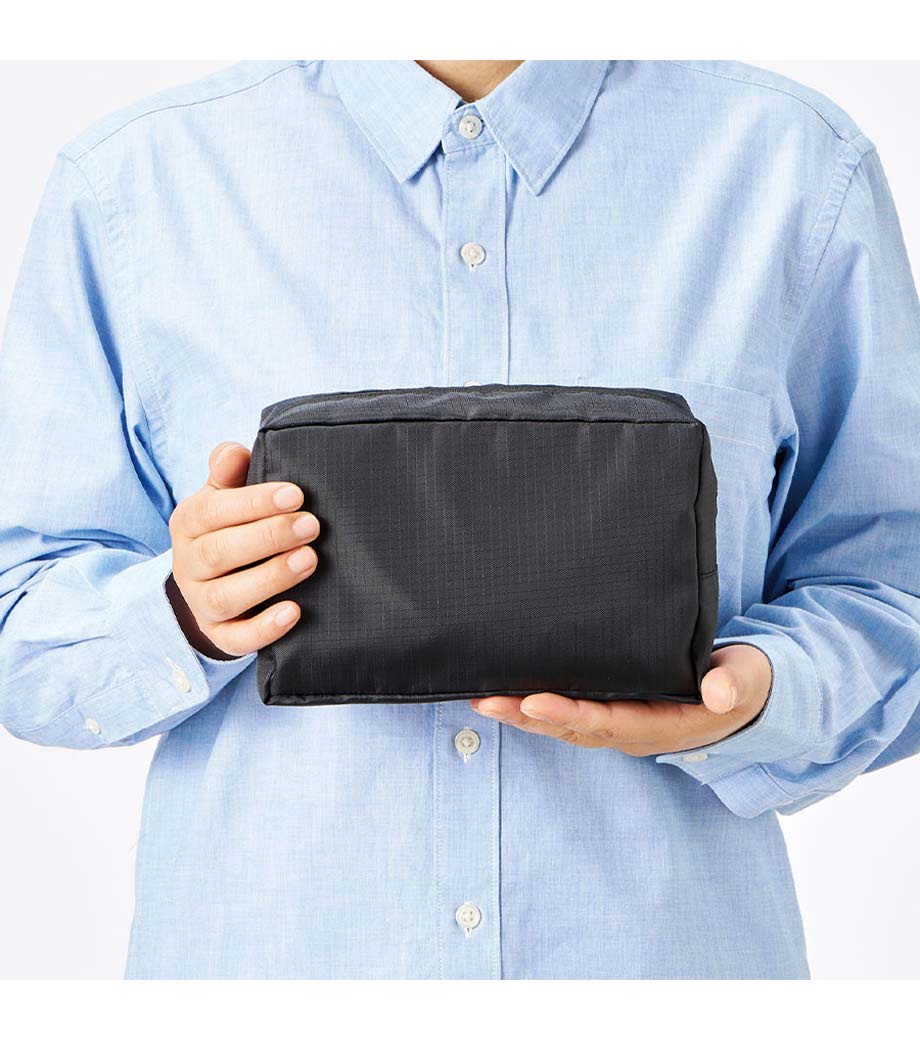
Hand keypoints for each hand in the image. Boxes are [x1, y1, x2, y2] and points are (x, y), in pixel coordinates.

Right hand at [167, 441, 318, 658]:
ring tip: (309, 560)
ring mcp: (202, 605)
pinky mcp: (221, 636)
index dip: (253, 502)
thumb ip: (228, 473)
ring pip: (227, 597)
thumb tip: (233, 451)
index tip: (296, 494)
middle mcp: (188, 565)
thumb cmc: (231, 529)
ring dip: (270, 578)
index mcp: (188, 524)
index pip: (212, 511)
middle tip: (312, 525)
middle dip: (268, 537)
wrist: (214, 585)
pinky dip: (265, 628)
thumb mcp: (224, 497)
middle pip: (218, 553)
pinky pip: (237, 639)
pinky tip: (294, 612)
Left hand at [470, 644, 771, 754]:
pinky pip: (569, 713)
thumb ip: (735, 685)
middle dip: (527, 717)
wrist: (746, 692)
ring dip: (521, 714)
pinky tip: (503, 693)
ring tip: (479, 698)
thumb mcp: (747, 680)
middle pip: (574, 728)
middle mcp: (634, 731)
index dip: (571, 715)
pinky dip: (535, 706)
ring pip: (564, 724)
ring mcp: (621, 724)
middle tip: (484, 701)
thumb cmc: (744, 681)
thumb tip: (720, 695)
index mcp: (663, 726)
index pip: (609, 722)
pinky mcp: (612, 710)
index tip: (533, 703)